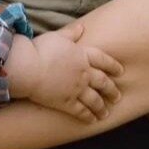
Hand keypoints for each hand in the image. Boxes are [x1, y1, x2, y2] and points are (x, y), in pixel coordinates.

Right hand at [6, 24, 121, 122]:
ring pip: (94, 100)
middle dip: (112, 90)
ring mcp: (76, 89)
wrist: (28, 68)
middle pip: (103, 83)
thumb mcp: (58, 36)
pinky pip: (81, 111)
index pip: (103, 60)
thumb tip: (81, 27)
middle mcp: (84, 73)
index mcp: (83, 55)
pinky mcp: (66, 102)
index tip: (120, 72)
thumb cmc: (40, 49)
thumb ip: (71, 33)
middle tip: (118, 97)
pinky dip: (88, 116)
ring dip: (101, 107)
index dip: (113, 66)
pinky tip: (92, 121)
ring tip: (105, 113)